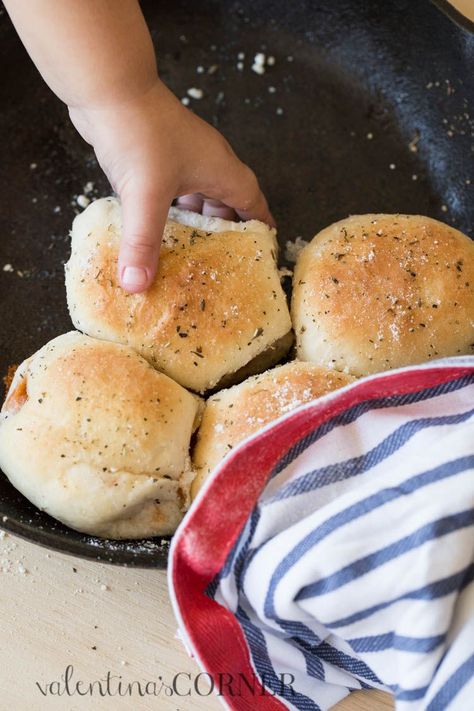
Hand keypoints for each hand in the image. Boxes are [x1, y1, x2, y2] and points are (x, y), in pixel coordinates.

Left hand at [70, 80, 273, 292]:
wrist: (107, 87)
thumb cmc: (139, 132)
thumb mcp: (145, 196)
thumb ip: (143, 243)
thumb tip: (137, 285)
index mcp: (220, 170)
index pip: (253, 203)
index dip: (260, 229)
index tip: (261, 252)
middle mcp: (206, 162)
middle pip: (226, 204)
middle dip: (225, 235)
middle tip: (220, 265)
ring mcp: (181, 157)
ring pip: (197, 198)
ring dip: (194, 224)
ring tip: (189, 255)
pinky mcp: (156, 155)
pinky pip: (171, 192)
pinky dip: (168, 213)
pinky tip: (156, 230)